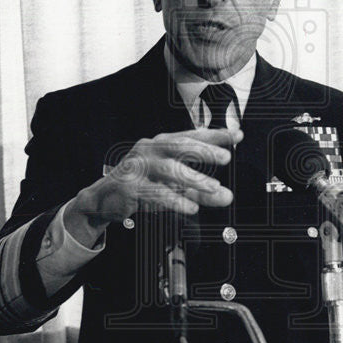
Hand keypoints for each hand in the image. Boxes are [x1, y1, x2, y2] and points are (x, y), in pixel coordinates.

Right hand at [64, 127, 241, 245]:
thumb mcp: (175, 187)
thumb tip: (228, 197)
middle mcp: (150, 150)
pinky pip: (154, 193)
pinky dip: (175, 200)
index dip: (215, 135)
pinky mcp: (129, 187)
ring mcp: (138, 167)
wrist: (104, 199)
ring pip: (168, 169)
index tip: (238, 135)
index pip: (192, 135)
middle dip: (204, 150)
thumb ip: (202, 191)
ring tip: (214, 187)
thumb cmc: (143, 185)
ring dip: (193, 179)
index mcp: (162, 144)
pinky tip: (191, 207)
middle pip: (180, 146)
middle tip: (226, 157)